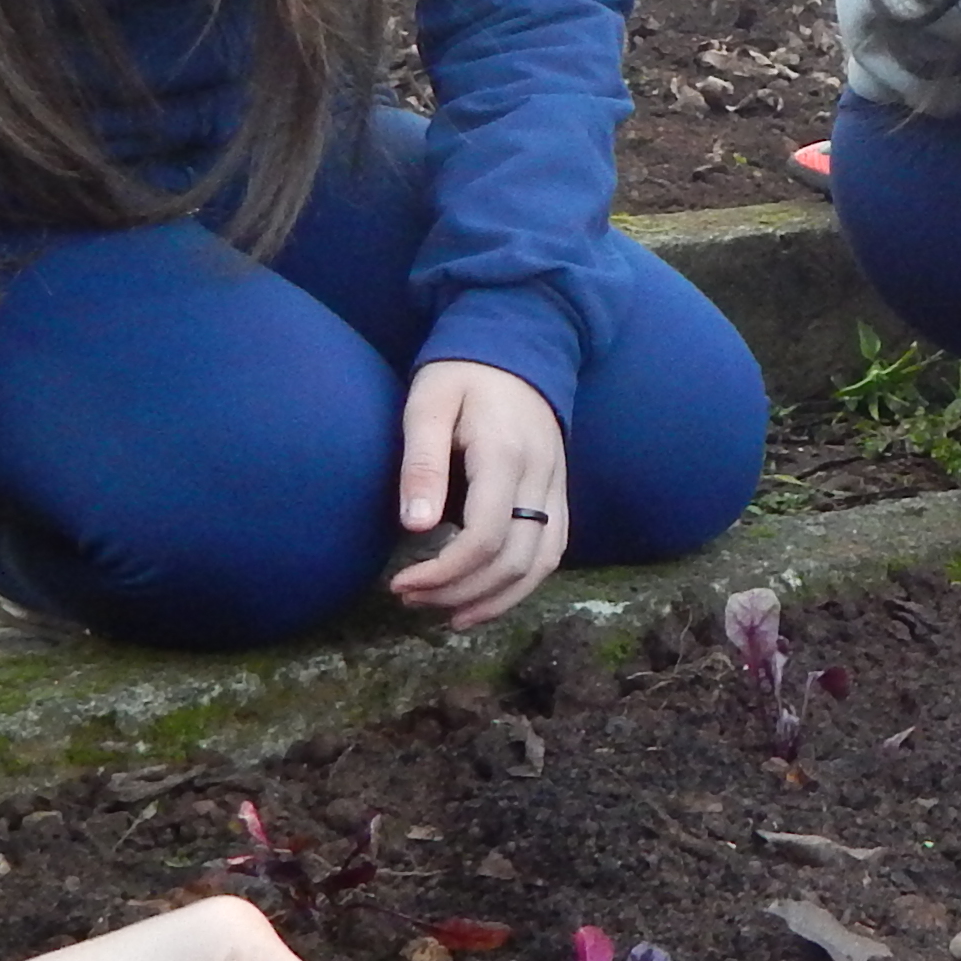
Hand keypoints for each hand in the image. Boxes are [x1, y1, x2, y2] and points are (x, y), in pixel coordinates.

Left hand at [389, 358, 567, 626]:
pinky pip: (552, 551)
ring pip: (541, 564)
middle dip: (461, 593)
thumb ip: (422, 464)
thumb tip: (413, 527)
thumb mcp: (427, 406)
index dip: (445, 573)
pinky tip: (488, 595)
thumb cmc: (462, 374)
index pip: (485, 537)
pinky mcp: (560, 493)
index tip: (401, 583)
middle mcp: (541, 478)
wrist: (519, 345)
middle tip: (411, 599)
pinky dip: (522, 584)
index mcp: (505, 457)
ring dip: (496, 599)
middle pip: (514, 561)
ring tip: (449, 615)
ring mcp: (557, 487)